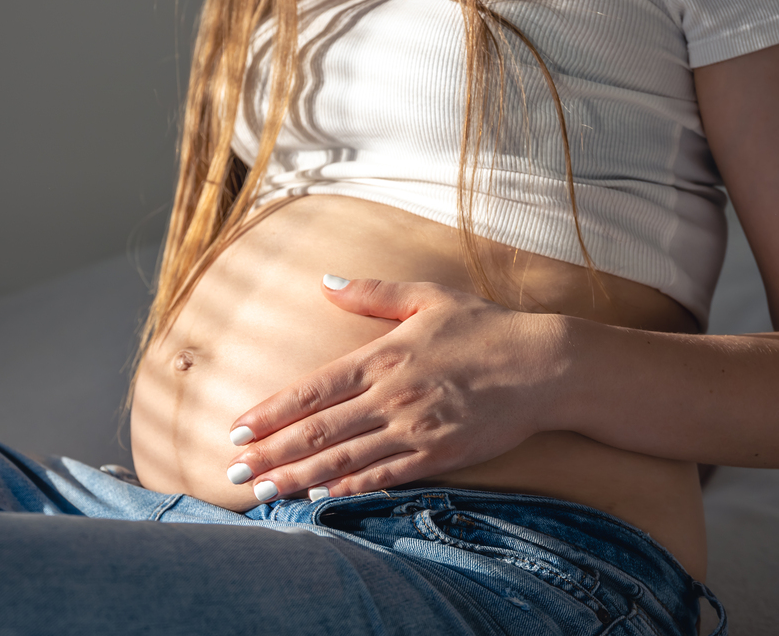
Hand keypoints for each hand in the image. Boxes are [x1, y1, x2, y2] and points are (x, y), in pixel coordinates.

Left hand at [225, 275, 568, 501]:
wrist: (544, 365)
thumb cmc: (484, 328)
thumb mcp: (427, 297)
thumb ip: (372, 294)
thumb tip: (326, 281)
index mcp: (382, 358)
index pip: (312, 390)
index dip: (271, 412)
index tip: (238, 427)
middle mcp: (391, 396)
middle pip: (318, 431)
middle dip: (271, 452)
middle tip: (234, 469)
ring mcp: (415, 429)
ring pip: (344, 459)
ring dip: (298, 477)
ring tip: (263, 490)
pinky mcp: (440, 455)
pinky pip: (385, 476)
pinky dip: (349, 488)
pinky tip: (320, 497)